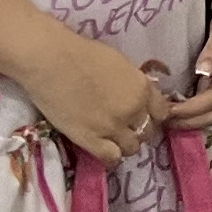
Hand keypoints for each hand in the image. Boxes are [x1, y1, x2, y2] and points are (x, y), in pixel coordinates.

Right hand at [27, 30, 166, 163]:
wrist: (50, 61)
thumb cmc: (81, 53)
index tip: (141, 117)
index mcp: (143, 88)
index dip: (152, 117)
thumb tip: (138, 94)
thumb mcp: (120, 64)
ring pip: (132, 148)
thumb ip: (133, 83)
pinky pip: (112, 158)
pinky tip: (103, 152)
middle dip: (138, 131)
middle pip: (148, 131)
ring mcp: (113, 127)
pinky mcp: (90, 139)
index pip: (161, 113)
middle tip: (124, 129)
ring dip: (125, 145)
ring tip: (112, 140)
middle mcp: (133, 110)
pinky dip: (111, 158)